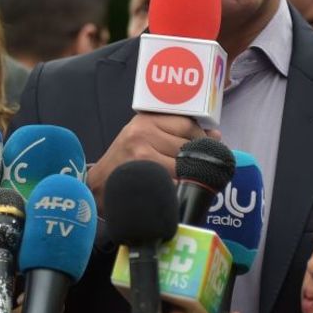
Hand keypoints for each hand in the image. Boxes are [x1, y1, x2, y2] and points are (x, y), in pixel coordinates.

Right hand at [85, 113, 214, 199]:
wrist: (97, 188)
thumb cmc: (125, 164)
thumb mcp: (144, 138)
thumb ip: (175, 133)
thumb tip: (215, 135)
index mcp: (145, 120)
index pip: (187, 124)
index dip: (202, 138)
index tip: (208, 147)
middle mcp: (143, 132)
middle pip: (188, 144)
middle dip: (198, 158)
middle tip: (199, 168)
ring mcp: (142, 152)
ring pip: (184, 163)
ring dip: (191, 175)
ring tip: (186, 181)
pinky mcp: (143, 173)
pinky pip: (176, 180)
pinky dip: (182, 187)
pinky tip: (179, 191)